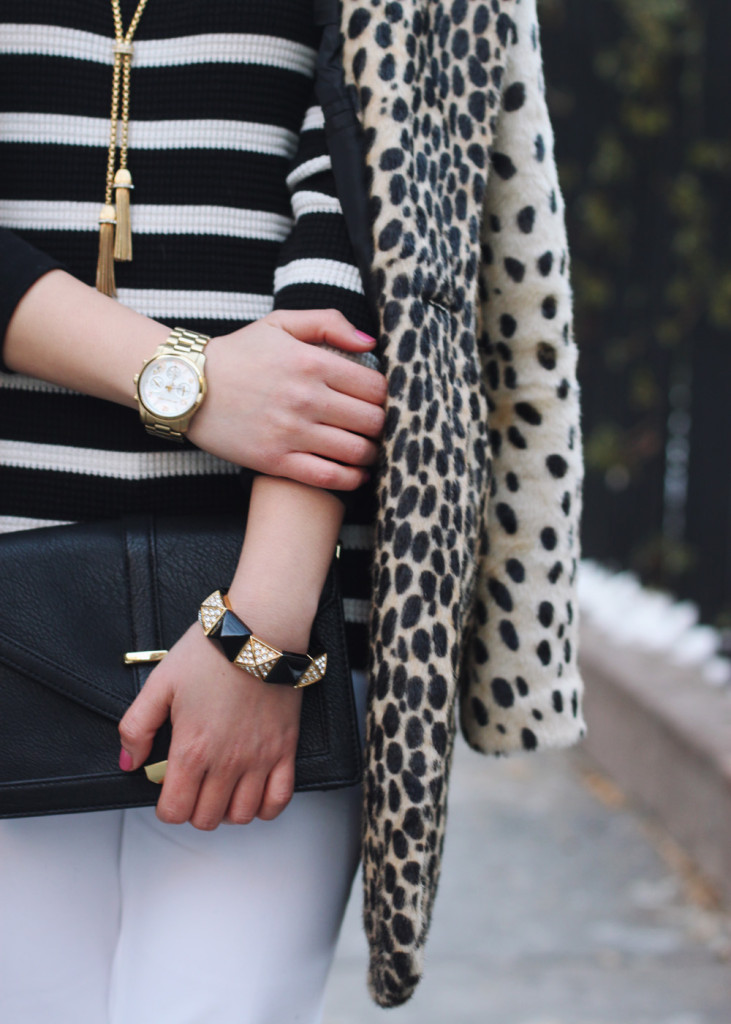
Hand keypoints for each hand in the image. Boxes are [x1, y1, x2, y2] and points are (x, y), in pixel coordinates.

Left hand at [118, 623, 301, 828]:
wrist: (260, 631)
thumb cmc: (212, 652)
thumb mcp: (160, 683)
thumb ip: (136, 727)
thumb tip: (129, 762)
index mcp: (192, 749)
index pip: (174, 811)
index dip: (167, 806)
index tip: (169, 788)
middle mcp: (227, 762)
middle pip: (206, 819)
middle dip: (194, 809)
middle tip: (193, 786)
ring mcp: (259, 759)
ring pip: (242, 815)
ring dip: (228, 810)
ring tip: (221, 789)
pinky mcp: (285, 750)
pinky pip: (280, 800)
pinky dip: (266, 807)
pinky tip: (254, 793)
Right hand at [188, 309, 386, 489]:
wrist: (186, 386)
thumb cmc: (237, 354)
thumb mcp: (280, 324)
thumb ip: (329, 323)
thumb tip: (371, 342)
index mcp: (311, 362)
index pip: (375, 387)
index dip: (387, 397)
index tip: (382, 402)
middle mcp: (305, 398)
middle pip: (372, 421)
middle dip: (383, 426)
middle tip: (380, 428)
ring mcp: (291, 432)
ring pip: (355, 451)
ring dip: (371, 454)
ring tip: (370, 451)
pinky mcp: (275, 460)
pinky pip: (327, 477)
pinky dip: (351, 479)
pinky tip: (357, 474)